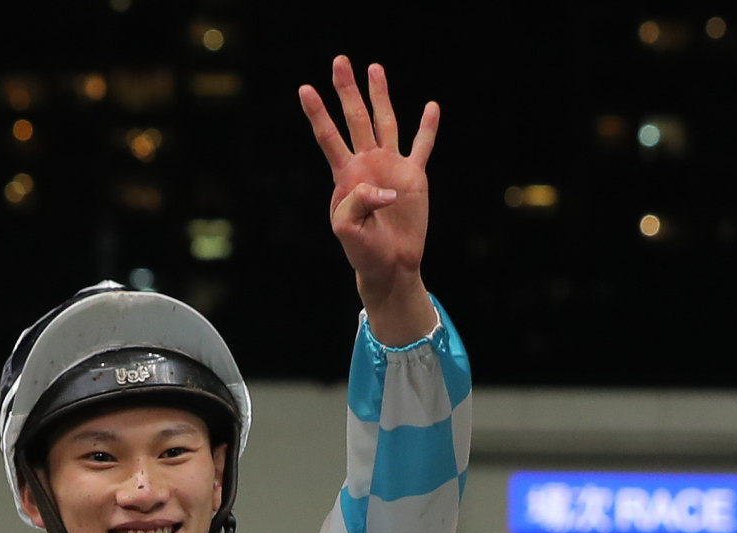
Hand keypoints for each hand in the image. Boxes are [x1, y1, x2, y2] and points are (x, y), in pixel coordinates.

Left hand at [298, 57, 438, 344]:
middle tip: (340, 61)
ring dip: (380, 96)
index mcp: (346, 176)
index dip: (318, 114)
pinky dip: (427, 128)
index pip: (329, 138)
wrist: (389, 266)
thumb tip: (384, 188)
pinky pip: (422, 146)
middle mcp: (367, 164)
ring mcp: (391, 167)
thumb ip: (357, 201)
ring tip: (374, 68)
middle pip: (356, 119)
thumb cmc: (362, 249)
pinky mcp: (414, 177)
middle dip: (347, 91)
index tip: (305, 89)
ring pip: (385, 122)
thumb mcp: (348, 229)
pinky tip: (431, 107)